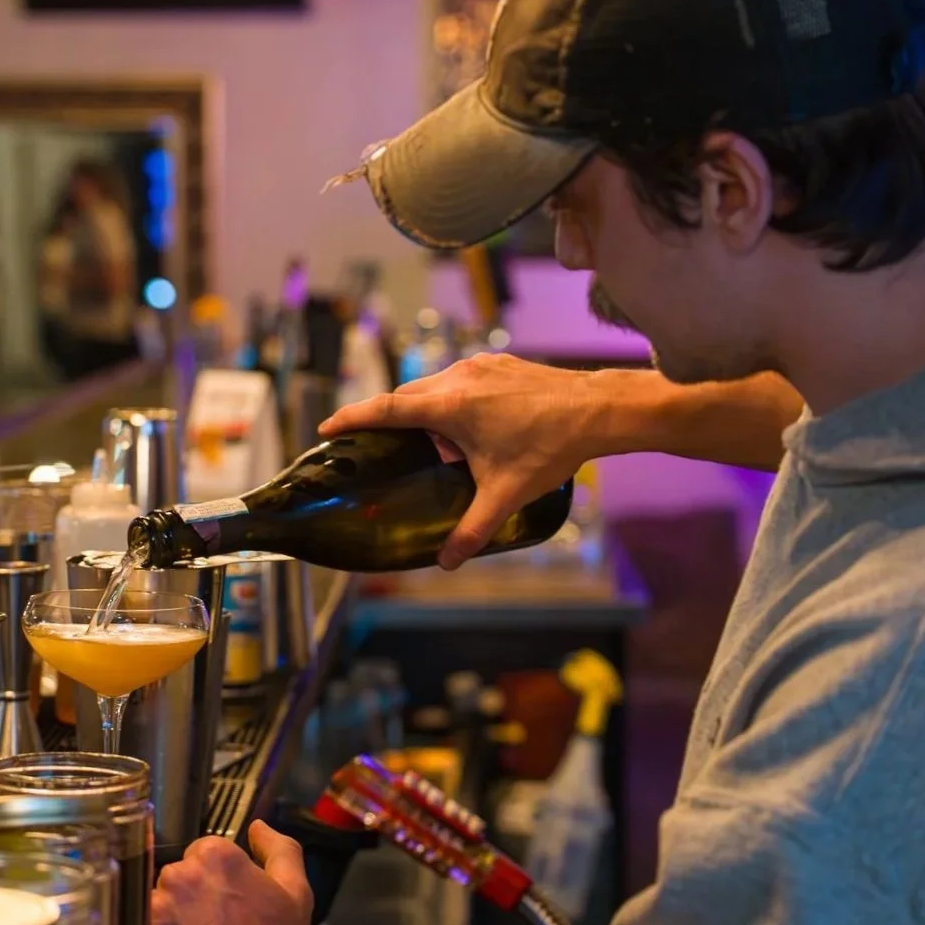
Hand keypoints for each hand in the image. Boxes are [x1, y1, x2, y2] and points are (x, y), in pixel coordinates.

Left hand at [152, 821, 321, 924]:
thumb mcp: (295, 889)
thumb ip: (279, 848)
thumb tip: (258, 827)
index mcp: (215, 854)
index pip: (202, 854)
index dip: (215, 880)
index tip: (225, 903)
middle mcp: (181, 873)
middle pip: (176, 876)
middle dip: (190, 897)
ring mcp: (158, 907)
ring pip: (156, 903)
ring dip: (170, 919)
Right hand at [322, 353, 602, 568]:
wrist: (596, 410)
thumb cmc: (550, 447)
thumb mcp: (505, 495)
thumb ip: (471, 528)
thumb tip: (446, 561)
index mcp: (449, 405)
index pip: (386, 408)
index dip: (352, 417)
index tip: (328, 427)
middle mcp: (459, 378)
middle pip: (408, 397)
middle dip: (392, 420)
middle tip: (379, 445)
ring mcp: (480, 366)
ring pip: (435, 387)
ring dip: (428, 412)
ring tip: (437, 446)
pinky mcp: (499, 364)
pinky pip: (461, 381)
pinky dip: (453, 402)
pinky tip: (471, 429)